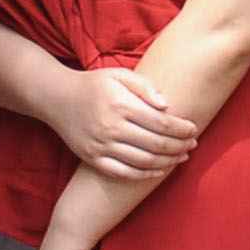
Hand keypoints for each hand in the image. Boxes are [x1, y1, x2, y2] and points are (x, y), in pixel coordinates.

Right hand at [61, 65, 194, 181]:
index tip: (194, 129)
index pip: (161, 123)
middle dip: (180, 146)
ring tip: (181, 157)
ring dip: (168, 162)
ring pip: (143, 161)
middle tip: (192, 145)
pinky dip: (145, 175)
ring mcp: (101, 146)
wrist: (56, 98)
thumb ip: (145, 87)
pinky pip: (123, 173)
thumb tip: (167, 106)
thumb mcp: (119, 75)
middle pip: (156, 144)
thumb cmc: (93, 84)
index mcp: (121, 105)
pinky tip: (159, 170)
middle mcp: (111, 127)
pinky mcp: (92, 158)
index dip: (182, 129)